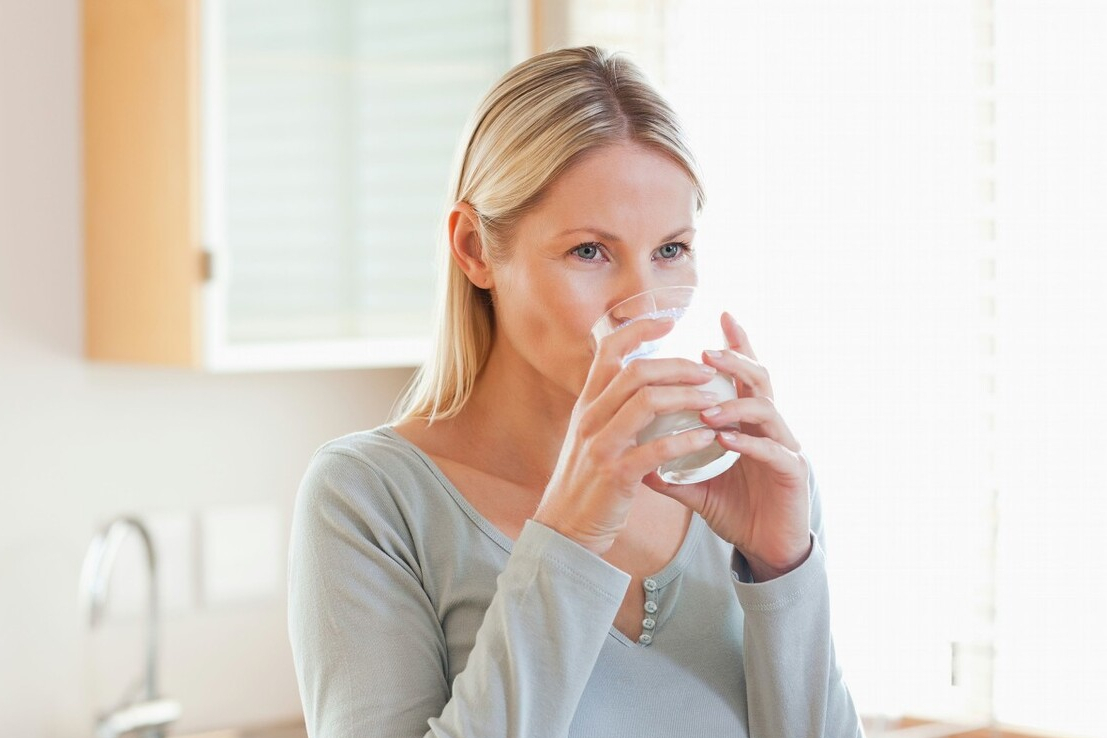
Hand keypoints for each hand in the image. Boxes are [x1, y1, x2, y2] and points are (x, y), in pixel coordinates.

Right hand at [534, 316, 721, 555]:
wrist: (564, 528)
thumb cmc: (586, 482)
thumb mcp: (590, 436)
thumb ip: (610, 409)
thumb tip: (638, 383)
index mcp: (586, 404)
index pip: (608, 351)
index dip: (638, 330)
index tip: (668, 321)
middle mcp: (590, 418)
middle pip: (635, 371)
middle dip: (677, 365)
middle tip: (708, 370)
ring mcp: (600, 445)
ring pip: (647, 403)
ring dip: (686, 396)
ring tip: (715, 399)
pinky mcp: (615, 474)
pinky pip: (656, 449)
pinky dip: (686, 440)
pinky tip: (707, 437)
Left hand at [644, 313, 811, 580]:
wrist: (767, 551)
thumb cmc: (737, 512)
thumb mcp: (697, 488)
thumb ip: (670, 471)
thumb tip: (632, 460)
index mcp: (749, 423)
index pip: (744, 375)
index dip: (737, 344)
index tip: (720, 314)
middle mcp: (771, 427)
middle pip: (760, 379)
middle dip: (734, 360)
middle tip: (706, 352)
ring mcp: (786, 447)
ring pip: (767, 409)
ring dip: (734, 404)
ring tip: (705, 407)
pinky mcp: (793, 472)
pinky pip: (772, 450)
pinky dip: (747, 441)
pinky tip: (724, 439)